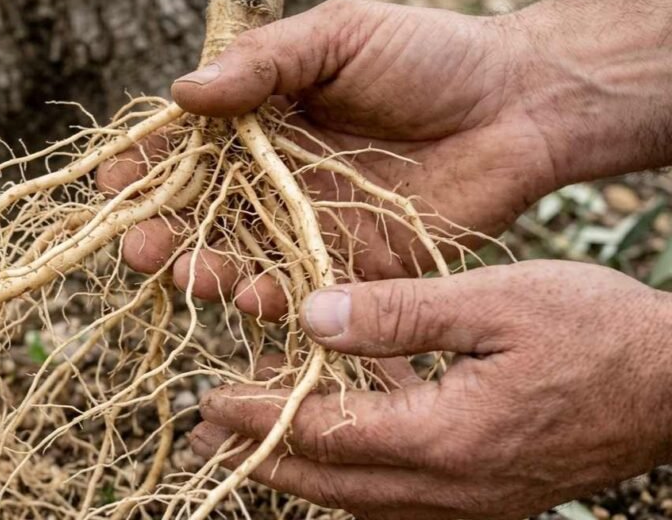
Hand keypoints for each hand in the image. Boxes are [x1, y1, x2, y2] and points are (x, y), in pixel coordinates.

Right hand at [98, 0, 559, 318]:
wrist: (520, 105)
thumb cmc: (429, 56)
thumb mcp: (338, 37)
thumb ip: (263, 64)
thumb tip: (182, 91)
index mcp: (263, 118)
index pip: (188, 146)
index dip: (146, 165)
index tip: (111, 184)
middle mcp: (275, 176)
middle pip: (203, 212)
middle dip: (164, 232)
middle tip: (138, 248)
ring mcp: (310, 224)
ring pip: (242, 256)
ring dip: (207, 271)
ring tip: (189, 274)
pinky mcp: (352, 265)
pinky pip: (301, 290)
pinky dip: (272, 300)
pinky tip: (253, 297)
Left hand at [189, 260, 671, 519]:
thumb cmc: (597, 332)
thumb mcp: (495, 301)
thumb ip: (399, 313)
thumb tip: (312, 318)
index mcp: (445, 436)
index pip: (324, 433)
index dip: (260, 416)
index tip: (208, 401)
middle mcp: (451, 486)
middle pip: (331, 483)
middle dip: (262, 460)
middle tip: (204, 442)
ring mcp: (473, 501)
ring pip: (361, 499)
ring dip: (300, 473)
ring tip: (251, 447)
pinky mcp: (491, 496)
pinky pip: (400, 499)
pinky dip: (353, 476)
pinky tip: (336, 447)